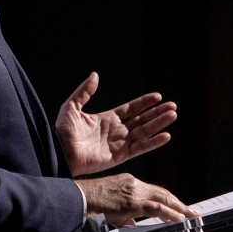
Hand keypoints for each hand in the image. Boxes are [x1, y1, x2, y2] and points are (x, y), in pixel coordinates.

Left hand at [55, 72, 176, 175]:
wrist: (59, 151)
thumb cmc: (62, 130)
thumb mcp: (72, 106)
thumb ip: (85, 91)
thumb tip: (95, 75)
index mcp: (106, 119)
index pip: (130, 109)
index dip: (144, 103)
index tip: (158, 96)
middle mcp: (116, 131)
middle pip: (141, 119)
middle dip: (157, 113)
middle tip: (172, 106)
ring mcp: (119, 143)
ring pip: (144, 132)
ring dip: (159, 124)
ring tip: (172, 115)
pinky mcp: (120, 156)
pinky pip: (140, 148)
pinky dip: (153, 142)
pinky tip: (165, 135)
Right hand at [76, 174, 197, 226]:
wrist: (80, 198)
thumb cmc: (90, 202)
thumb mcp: (110, 207)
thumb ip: (124, 215)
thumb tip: (133, 224)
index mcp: (128, 182)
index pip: (153, 191)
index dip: (167, 199)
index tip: (177, 206)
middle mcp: (133, 183)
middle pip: (162, 193)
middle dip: (178, 202)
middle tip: (191, 210)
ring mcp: (134, 191)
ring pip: (163, 198)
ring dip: (179, 208)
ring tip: (190, 215)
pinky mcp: (134, 202)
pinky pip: (158, 208)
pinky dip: (171, 214)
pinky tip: (179, 219)